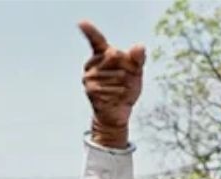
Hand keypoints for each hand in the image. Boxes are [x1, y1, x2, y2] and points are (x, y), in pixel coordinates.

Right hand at [79, 20, 144, 147]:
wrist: (118, 113)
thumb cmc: (126, 89)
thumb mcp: (136, 72)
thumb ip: (138, 59)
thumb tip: (139, 47)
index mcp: (101, 55)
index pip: (95, 40)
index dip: (89, 31)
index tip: (81, 23)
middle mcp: (92, 64)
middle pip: (114, 54)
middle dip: (127, 67)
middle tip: (125, 80)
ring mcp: (89, 77)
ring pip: (115, 73)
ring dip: (124, 83)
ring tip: (120, 91)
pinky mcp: (91, 90)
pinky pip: (111, 87)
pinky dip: (120, 93)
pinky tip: (118, 97)